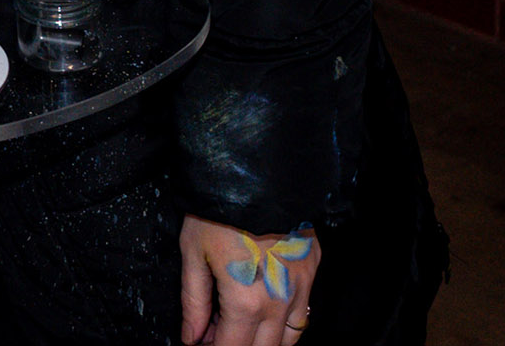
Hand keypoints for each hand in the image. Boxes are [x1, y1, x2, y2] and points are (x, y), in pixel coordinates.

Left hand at [181, 216, 318, 345]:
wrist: (256, 175)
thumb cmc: (218, 211)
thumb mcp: (193, 255)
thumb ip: (194, 302)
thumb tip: (192, 336)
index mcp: (246, 302)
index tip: (202, 345)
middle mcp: (279, 302)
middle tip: (217, 334)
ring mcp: (301, 287)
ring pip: (290, 338)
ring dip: (266, 340)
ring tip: (242, 327)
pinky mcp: (312, 270)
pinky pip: (305, 311)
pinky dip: (288, 321)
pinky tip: (269, 311)